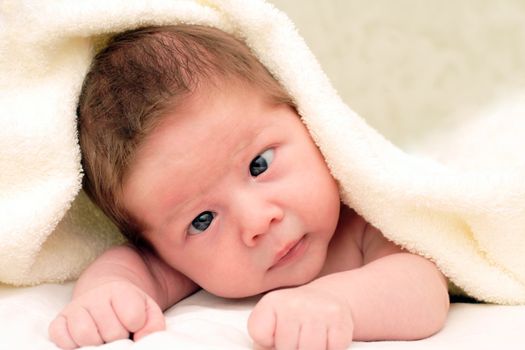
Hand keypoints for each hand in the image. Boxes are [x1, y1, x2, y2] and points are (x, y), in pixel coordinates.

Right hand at [48, 281, 164, 348]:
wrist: (104, 291)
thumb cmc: (129, 307)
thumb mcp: (148, 310)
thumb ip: (153, 325)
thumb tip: (140, 340)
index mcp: (120, 290)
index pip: (133, 317)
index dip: (137, 325)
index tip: (134, 323)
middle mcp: (95, 296)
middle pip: (111, 332)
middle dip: (119, 337)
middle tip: (119, 332)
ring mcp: (75, 307)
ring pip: (85, 336)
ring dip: (97, 344)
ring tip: (103, 339)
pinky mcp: (59, 320)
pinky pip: (60, 338)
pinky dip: (71, 345)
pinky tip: (84, 341)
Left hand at [248, 285, 353, 349]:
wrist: (323, 299)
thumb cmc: (293, 319)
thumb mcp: (271, 324)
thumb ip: (264, 343)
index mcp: (272, 302)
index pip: (260, 335)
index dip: (269, 343)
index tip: (276, 336)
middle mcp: (294, 302)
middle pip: (286, 348)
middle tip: (297, 340)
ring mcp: (318, 309)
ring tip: (309, 340)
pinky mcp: (339, 318)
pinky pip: (333, 349)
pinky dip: (330, 349)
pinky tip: (325, 338)